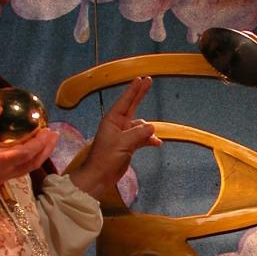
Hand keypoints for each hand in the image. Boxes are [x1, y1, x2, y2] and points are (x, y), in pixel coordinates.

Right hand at [0, 94, 59, 191]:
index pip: (25, 154)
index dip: (38, 143)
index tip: (46, 130)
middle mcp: (3, 173)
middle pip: (32, 164)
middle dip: (46, 149)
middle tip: (54, 133)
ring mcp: (2, 178)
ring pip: (28, 169)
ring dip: (40, 155)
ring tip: (47, 141)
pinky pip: (21, 170)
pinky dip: (30, 159)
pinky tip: (31, 149)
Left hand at [68, 77, 160, 197]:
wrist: (100, 177)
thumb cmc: (106, 158)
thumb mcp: (123, 143)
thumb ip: (139, 133)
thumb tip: (152, 127)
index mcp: (113, 120)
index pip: (125, 101)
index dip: (134, 89)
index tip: (141, 79)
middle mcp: (118, 124)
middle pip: (132, 106)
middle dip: (140, 95)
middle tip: (148, 81)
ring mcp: (123, 135)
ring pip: (140, 126)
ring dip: (148, 130)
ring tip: (155, 137)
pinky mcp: (128, 145)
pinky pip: (142, 138)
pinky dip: (149, 140)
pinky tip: (156, 144)